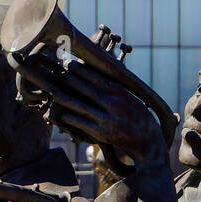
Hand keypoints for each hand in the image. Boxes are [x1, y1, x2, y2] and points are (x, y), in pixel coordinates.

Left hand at [12, 53, 168, 170]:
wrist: (148, 140)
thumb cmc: (137, 116)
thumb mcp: (129, 97)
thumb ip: (113, 87)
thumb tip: (96, 76)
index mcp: (118, 91)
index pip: (94, 75)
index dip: (78, 68)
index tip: (66, 60)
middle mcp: (111, 102)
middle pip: (84, 87)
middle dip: (67, 77)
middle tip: (52, 69)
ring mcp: (105, 118)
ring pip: (79, 104)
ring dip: (64, 96)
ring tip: (52, 89)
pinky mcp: (102, 134)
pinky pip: (82, 124)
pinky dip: (70, 118)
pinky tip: (59, 114)